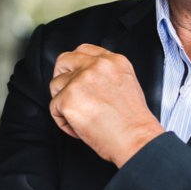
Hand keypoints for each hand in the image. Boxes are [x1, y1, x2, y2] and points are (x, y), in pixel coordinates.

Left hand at [49, 44, 164, 166]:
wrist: (135, 139)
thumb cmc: (134, 122)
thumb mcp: (128, 85)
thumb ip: (106, 75)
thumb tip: (87, 79)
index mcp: (114, 61)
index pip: (84, 50)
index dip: (76, 64)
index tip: (76, 75)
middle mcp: (96, 66)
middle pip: (64, 60)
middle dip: (62, 76)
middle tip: (69, 95)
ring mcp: (81, 81)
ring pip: (56, 86)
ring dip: (63, 102)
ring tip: (81, 117)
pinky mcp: (68, 99)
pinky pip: (54, 108)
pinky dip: (64, 122)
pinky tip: (80, 127)